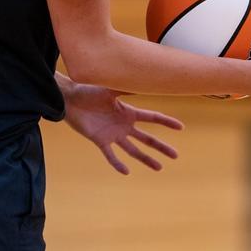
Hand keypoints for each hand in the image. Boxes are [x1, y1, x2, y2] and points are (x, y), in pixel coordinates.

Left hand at [63, 83, 183, 174]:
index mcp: (128, 112)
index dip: (166, 122)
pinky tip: (126, 171)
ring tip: (159, 168)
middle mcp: (124, 126)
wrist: (70, 99)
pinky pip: (111, 155)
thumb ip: (125, 86)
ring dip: (145, 159)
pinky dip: (117, 163)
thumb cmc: (89, 91)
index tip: (180, 128)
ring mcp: (113, 135)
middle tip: (175, 155)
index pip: (151, 118)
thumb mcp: (109, 87)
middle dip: (161, 147)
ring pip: (133, 150)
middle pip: (147, 138)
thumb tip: (143, 78)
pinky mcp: (100, 141)